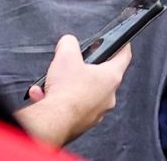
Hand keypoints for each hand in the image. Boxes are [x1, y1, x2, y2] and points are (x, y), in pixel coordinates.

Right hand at [20, 33, 128, 148]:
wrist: (54, 122)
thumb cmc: (66, 91)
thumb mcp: (66, 56)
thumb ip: (69, 43)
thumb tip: (67, 43)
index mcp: (111, 78)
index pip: (124, 57)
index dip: (122, 47)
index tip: (122, 43)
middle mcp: (108, 97)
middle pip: (99, 77)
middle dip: (82, 70)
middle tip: (70, 65)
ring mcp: (96, 113)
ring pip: (81, 94)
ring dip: (64, 87)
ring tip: (48, 84)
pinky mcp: (81, 124)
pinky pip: (70, 109)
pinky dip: (57, 102)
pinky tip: (42, 96)